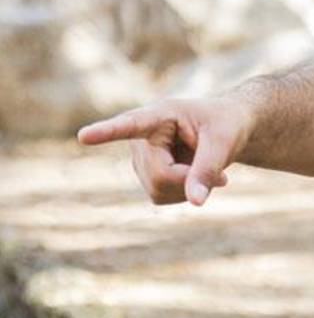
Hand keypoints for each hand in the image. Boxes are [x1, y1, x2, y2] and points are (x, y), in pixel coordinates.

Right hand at [77, 97, 250, 206]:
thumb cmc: (226, 125)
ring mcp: (139, 157)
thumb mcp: (225, 142)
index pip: (131, 124)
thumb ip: (208, 169)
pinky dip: (184, 193)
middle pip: (159, 175)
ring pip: (158, 190)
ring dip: (188, 187)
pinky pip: (161, 197)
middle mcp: (140, 136)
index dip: (107, 132)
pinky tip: (194, 178)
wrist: (225, 129)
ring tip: (205, 168)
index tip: (84, 136)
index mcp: (160, 115)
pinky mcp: (144, 174)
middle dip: (191, 180)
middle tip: (220, 174)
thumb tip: (195, 203)